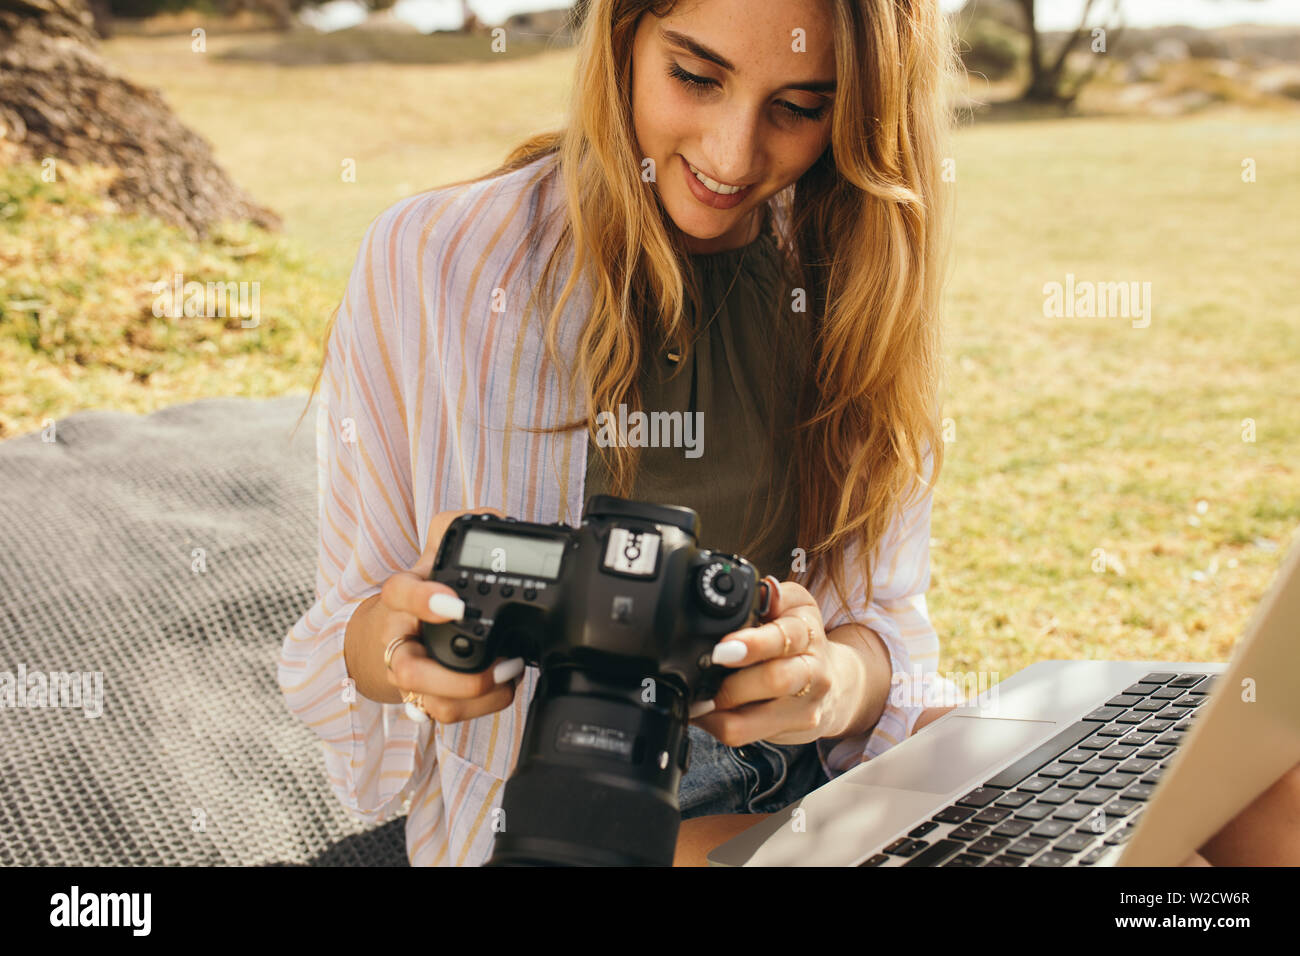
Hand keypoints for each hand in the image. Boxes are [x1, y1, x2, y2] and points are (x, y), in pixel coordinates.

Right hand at [344, 507, 525, 721]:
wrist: (391, 629)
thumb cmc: (421, 587)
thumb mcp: (435, 549)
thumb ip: (457, 528)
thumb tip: (495, 521)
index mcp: (401, 596)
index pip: (399, 594)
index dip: (423, 600)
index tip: (454, 605)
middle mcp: (399, 639)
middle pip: (408, 671)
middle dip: (457, 677)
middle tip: (501, 663)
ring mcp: (409, 674)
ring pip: (429, 701)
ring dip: (474, 697)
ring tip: (508, 675)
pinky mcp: (424, 698)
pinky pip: (444, 714)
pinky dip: (478, 708)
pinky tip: (501, 689)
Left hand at [690, 579, 856, 746]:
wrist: (834, 681)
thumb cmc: (800, 638)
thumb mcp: (793, 605)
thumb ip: (773, 595)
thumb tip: (764, 589)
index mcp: (806, 629)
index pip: (784, 637)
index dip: (752, 645)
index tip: (722, 649)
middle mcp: (813, 669)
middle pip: (775, 680)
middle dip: (733, 683)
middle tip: (706, 682)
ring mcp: (806, 704)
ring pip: (757, 717)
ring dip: (720, 709)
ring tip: (698, 700)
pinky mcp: (796, 728)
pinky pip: (747, 735)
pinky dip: (718, 725)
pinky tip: (705, 714)